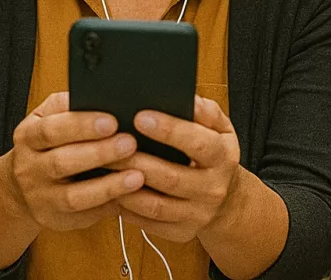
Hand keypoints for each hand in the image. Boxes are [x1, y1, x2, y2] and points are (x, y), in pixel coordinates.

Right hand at [5, 91, 144, 231]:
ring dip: (107, 186)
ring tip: (138, 176)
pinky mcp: (56, 220)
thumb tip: (102, 96)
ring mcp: (41, 198)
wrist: (21, 185)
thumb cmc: (46, 143)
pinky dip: (108, 206)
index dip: (82, 125)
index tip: (112, 120)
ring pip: (73, 196)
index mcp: (28, 137)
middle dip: (99, 153)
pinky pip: (84, 216)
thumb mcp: (48, 117)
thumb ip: (69, 106)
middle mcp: (29, 169)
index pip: (51, 129)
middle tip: (130, 143)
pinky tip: (130, 197)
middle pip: (62, 162)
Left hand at [115, 95, 242, 243]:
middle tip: (108, 144)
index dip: (168, 130)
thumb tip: (184, 96)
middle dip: (136, 160)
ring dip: (125, 188)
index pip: (197, 142)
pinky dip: (127, 210)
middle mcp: (213, 189)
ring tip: (103, 168)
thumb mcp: (219, 127)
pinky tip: (111, 192)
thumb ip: (203, 110)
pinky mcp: (182, 233)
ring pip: (155, 205)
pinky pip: (149, 223)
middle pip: (171, 177)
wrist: (227, 200)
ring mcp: (198, 215)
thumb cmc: (213, 154)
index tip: (139, 117)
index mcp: (223, 157)